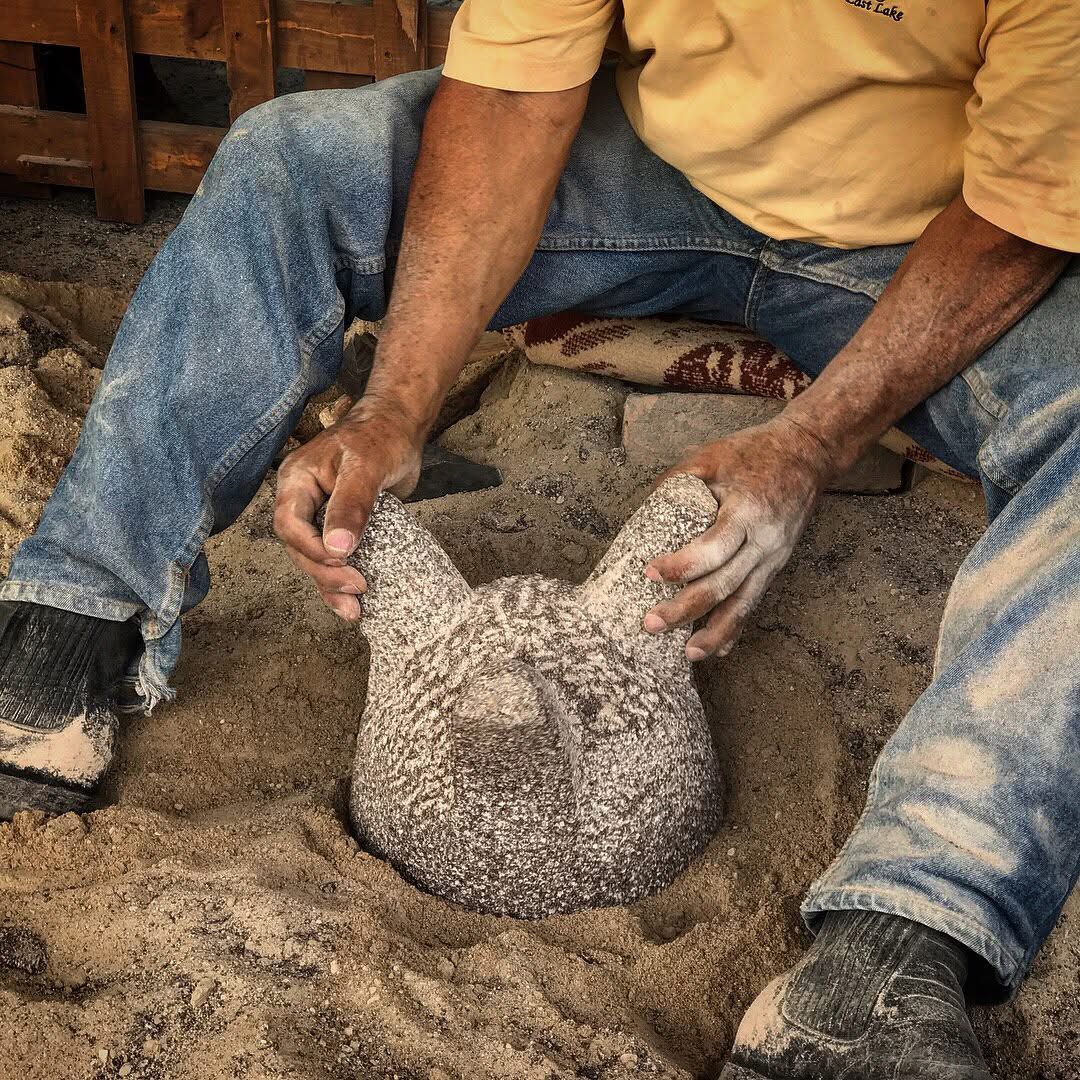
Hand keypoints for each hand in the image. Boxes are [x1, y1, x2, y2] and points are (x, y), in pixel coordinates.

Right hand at [274, 399, 422, 619]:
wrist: (402, 425)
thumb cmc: (382, 436)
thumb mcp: (366, 468)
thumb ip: (351, 505)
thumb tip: (338, 549)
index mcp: (297, 481)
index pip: (289, 525)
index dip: (312, 549)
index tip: (343, 561)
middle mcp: (304, 499)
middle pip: (301, 548)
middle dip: (325, 574)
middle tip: (357, 590)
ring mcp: (321, 513)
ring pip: (316, 557)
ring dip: (332, 585)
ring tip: (354, 610)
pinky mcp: (343, 524)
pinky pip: (336, 555)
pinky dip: (344, 576)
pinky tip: (356, 599)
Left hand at [643, 414, 832, 659]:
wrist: (808, 454)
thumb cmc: (756, 452)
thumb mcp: (713, 455)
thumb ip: (677, 481)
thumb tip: (639, 510)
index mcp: (748, 512)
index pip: (713, 548)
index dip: (682, 565)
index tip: (650, 573)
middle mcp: (764, 542)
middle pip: (725, 585)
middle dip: (686, 609)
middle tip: (651, 624)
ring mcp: (773, 558)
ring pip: (744, 604)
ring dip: (715, 633)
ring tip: (688, 654)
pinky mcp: (775, 566)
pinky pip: (754, 602)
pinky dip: (736, 628)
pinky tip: (718, 649)